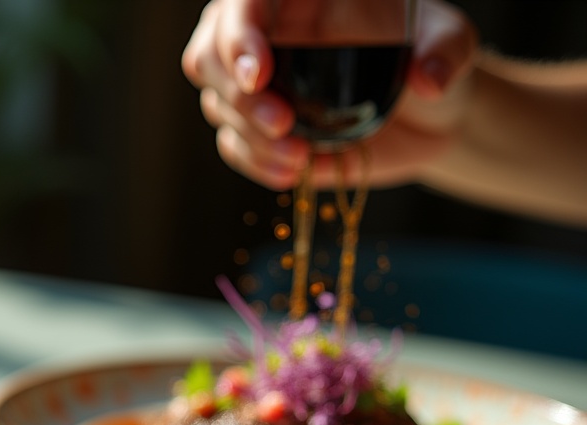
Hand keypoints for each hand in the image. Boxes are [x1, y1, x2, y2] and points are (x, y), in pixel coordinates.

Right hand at [181, 0, 478, 189]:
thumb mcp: (452, 44)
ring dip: (249, 136)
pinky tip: (292, 172)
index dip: (239, 35)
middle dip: (236, 95)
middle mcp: (266, 35)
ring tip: (301, 157)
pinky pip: (232, 145)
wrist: (431, 113)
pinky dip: (255, 163)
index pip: (241, 2)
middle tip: (283, 124)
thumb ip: (444, 53)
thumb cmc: (432, 57)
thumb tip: (426, 80)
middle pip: (207, 55)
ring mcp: (257, 84)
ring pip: (216, 104)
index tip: (259, 72)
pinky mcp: (258, 128)